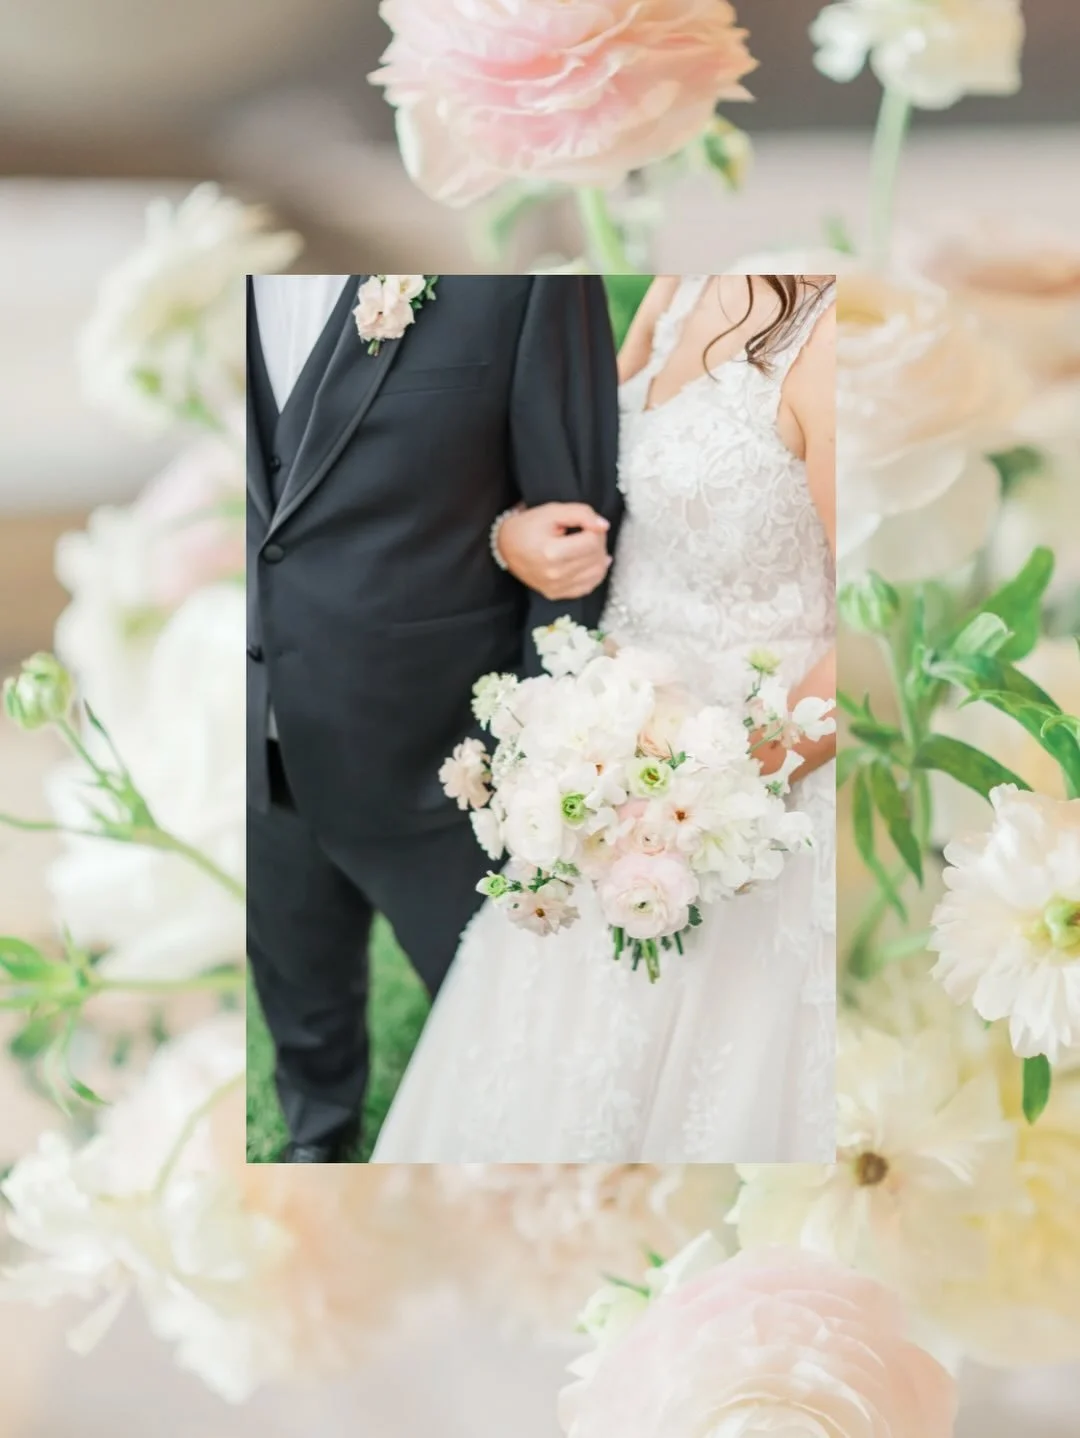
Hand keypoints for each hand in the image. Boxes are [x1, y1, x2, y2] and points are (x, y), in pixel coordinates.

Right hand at [497, 502, 611, 599]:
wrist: (505, 546)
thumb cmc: (527, 527)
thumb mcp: (553, 511)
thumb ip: (581, 513)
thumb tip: (603, 526)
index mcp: (551, 552)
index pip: (592, 542)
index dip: (595, 529)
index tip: (585, 524)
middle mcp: (554, 574)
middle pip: (596, 558)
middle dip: (598, 542)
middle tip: (586, 532)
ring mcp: (555, 587)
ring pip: (597, 574)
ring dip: (598, 557)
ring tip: (587, 546)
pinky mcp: (556, 594)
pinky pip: (587, 587)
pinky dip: (593, 574)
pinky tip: (588, 562)